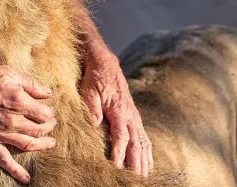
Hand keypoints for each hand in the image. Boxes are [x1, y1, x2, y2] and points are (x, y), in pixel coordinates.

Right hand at [0, 61, 56, 183]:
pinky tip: (26, 178)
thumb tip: (47, 93)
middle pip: (38, 129)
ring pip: (28, 145)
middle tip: (51, 124)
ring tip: (49, 143)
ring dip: (41, 145)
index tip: (50, 110)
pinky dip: (16, 171)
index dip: (50, 113)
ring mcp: (1, 133)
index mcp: (19, 102)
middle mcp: (13, 120)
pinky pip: (5, 160)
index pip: (44, 114)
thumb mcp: (8, 72)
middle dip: (48, 127)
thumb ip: (30, 84)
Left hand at [79, 50, 152, 177]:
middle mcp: (130, 115)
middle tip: (137, 181)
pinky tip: (148, 160)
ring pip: (143, 142)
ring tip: (146, 177)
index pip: (121, 137)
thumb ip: (92, 108)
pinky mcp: (134, 115)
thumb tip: (95, 125)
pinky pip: (144, 136)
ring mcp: (134, 115)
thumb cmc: (94, 76)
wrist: (104, 61)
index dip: (119, 154)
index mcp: (119, 111)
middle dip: (137, 164)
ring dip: (145, 160)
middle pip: (136, 144)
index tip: (117, 169)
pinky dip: (147, 150)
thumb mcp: (88, 89)